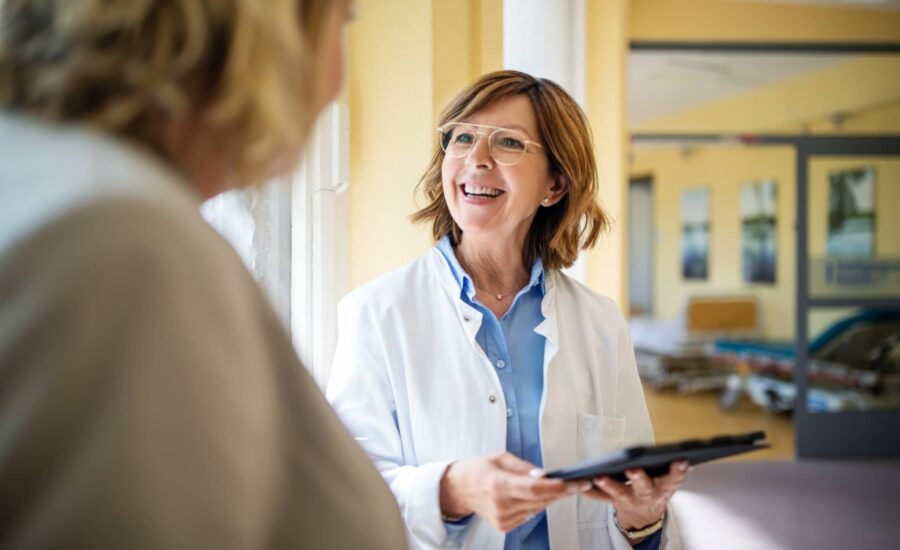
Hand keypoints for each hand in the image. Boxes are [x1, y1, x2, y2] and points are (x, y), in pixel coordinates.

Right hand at [440, 452, 591, 532]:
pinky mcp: (504, 526)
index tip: (574, 484)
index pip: (535, 489)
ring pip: (538, 509)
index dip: (558, 487)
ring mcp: (503, 518)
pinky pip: (529, 515)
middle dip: (560, 491)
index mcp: (499, 484)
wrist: (458, 489)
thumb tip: (544, 475)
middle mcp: (501, 505)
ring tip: (548, 485)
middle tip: (575, 483)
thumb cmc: (477, 470)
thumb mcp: (500, 458)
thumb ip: (524, 467)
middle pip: (541, 500)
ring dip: (547, 498)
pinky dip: (534, 505)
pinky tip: (527, 496)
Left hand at [585, 461, 688, 530]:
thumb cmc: (655, 489)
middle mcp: (647, 495)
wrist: (645, 515)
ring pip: (619, 492)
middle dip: (638, 477)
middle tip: (632, 468)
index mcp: (663, 488)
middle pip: (643, 487)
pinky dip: (591, 492)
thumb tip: (679, 456)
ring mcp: (629, 499)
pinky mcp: (614, 501)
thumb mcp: (667, 483)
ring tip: (599, 476)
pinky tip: (582, 485)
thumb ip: (670, 472)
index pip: (673, 479)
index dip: (677, 471)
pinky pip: (601, 498)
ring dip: (609, 485)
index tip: (680, 461)